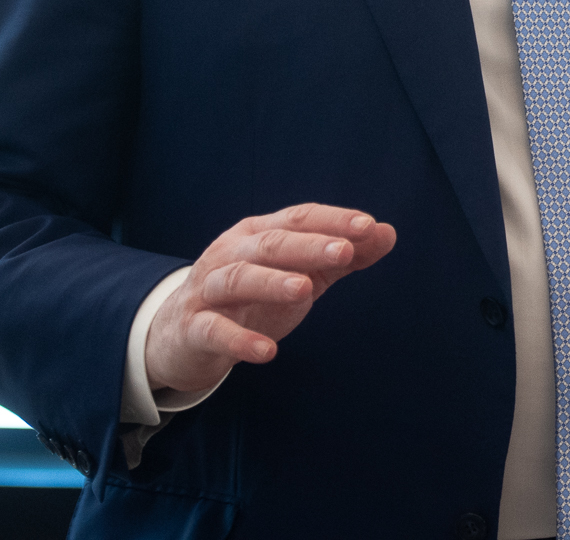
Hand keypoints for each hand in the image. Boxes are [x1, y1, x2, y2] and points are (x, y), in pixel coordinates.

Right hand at [144, 203, 397, 394]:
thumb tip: (387, 233)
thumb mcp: (299, 274)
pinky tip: (266, 352)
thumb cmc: (252, 298)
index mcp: (258, 233)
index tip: (369, 226)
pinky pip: (213, 330)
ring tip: (304, 289)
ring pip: (238, 279)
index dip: (333, 220)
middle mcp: (231, 253)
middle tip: (346, 251)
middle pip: (270, 244)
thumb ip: (340, 257)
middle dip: (309, 246)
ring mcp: (208, 290)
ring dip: (272, 281)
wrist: (182, 336)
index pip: (298, 218)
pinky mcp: (192, 328)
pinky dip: (239, 340)